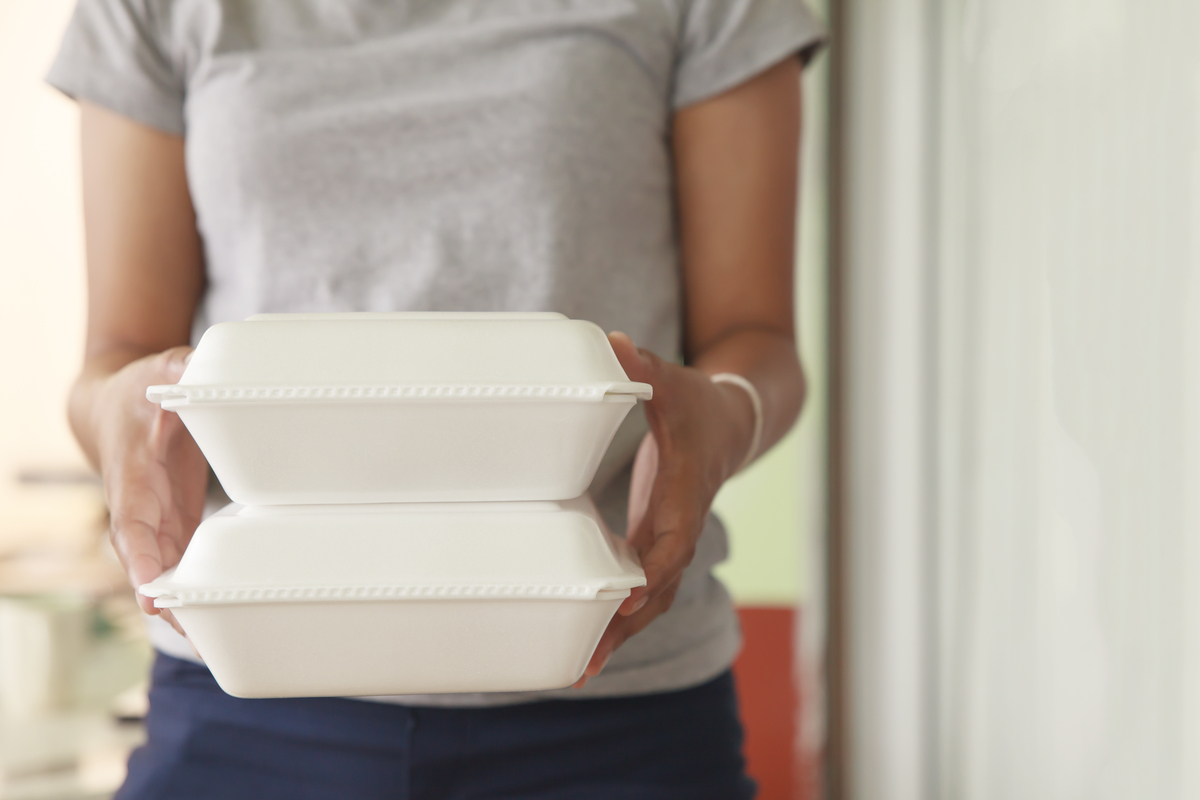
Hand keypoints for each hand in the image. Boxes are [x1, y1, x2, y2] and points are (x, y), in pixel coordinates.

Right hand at [93, 347, 207, 635]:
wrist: (114, 408)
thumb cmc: (137, 391)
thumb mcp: (157, 371)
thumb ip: (176, 367)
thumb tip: (192, 364)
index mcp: (132, 473)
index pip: (132, 521)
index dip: (142, 556)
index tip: (151, 587)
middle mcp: (139, 506)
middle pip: (147, 560)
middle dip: (164, 596)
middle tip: (192, 629)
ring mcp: (155, 519)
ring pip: (163, 568)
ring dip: (180, 602)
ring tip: (210, 640)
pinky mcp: (172, 523)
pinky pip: (178, 561)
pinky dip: (191, 588)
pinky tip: (214, 618)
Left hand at [574, 332, 756, 685]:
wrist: (731, 424)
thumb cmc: (698, 405)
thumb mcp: (673, 383)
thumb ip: (643, 368)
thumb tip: (613, 345)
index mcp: (687, 489)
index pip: (674, 536)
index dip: (654, 568)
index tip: (630, 596)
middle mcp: (682, 524)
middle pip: (659, 585)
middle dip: (626, 623)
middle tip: (589, 658)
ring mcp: (672, 540)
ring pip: (651, 598)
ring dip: (620, 633)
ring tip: (579, 669)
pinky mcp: (659, 545)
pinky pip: (642, 589)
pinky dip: (619, 620)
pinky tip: (587, 646)